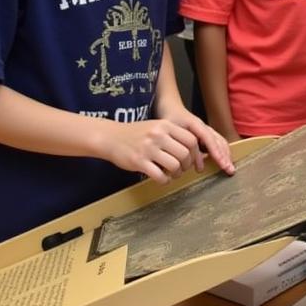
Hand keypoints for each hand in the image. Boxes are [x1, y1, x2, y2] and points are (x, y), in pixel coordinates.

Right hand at [100, 116, 232, 183]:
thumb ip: (173, 134)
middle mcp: (158, 135)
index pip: (191, 140)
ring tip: (173, 174)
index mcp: (165, 125)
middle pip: (185, 154)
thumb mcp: (156, 126)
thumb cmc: (136, 133)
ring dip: (177, 174)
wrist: (110, 137)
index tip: (192, 159)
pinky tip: (162, 179)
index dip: (195, 153)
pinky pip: (160, 176)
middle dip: (187, 165)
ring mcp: (148, 148)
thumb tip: (195, 148)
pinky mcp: (139, 162)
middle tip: (182, 169)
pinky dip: (165, 180)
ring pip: (174, 165)